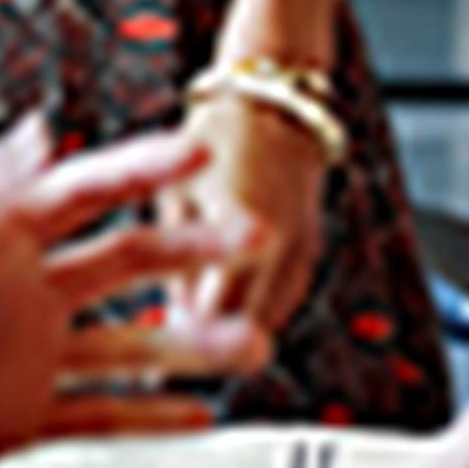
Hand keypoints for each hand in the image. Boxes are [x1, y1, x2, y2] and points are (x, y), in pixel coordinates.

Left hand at [0, 117, 268, 467]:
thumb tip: (39, 135)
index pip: (84, 189)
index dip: (142, 168)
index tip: (200, 151)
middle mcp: (17, 293)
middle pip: (126, 261)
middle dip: (193, 248)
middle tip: (253, 237)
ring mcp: (21, 357)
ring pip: (127, 344)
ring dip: (188, 341)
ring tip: (248, 341)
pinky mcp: (14, 420)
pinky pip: (98, 415)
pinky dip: (148, 417)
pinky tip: (195, 417)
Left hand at [165, 76, 329, 340]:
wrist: (276, 97)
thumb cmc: (214, 137)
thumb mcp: (178, 193)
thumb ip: (175, 258)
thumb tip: (173, 317)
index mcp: (239, 232)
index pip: (213, 316)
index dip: (182, 345)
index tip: (154, 370)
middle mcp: (280, 245)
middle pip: (245, 327)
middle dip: (210, 345)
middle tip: (174, 364)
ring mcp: (304, 247)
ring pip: (270, 318)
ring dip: (236, 330)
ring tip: (198, 338)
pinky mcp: (313, 244)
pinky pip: (286, 296)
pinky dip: (259, 309)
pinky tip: (229, 308)